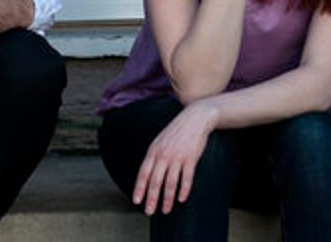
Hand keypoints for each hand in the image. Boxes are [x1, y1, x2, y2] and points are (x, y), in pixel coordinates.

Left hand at [133, 101, 218, 215]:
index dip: (139, 188)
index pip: (143, 173)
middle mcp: (163, 155)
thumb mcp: (159, 142)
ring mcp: (177, 157)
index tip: (136, 201)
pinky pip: (187, 178)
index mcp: (153, 151)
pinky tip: (181, 199)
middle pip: (155, 181)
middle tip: (149, 212)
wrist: (194, 119)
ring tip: (166, 210)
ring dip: (167, 199)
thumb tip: (146, 175)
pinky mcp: (191, 159)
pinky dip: (184, 190)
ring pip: (170, 182)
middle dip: (151, 198)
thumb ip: (153, 157)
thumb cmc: (175, 132)